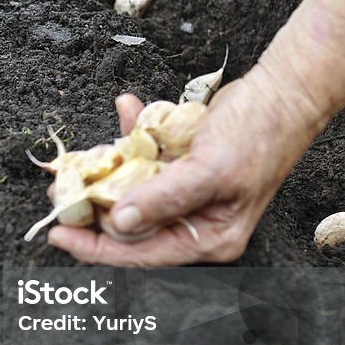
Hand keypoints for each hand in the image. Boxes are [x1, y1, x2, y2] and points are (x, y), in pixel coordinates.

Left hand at [46, 64, 326, 265]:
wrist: (286, 89)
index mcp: (208, 237)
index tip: (58, 233)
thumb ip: (164, 199)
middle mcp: (194, 221)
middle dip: (90, 208)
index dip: (95, 247)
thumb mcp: (210, 170)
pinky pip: (142, 159)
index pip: (140, 255)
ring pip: (129, 192)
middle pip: (128, 227)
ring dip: (103, 172)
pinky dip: (129, 137)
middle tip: (59, 191)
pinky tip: (125, 108)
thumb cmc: (261, 133)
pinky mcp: (179, 166)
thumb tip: (119, 223)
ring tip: (77, 160)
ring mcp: (185, 193)